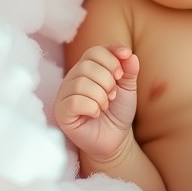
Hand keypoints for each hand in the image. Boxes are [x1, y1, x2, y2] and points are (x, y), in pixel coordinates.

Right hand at [53, 44, 138, 161]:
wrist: (115, 139)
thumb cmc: (117, 111)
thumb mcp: (128, 88)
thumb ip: (129, 70)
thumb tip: (129, 54)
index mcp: (87, 68)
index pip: (95, 51)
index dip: (112, 59)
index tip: (122, 74)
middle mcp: (73, 78)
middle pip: (88, 65)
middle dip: (108, 81)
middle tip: (113, 95)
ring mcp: (65, 94)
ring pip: (81, 83)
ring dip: (101, 96)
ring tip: (105, 106)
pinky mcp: (61, 112)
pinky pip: (75, 101)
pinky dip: (91, 107)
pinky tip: (95, 114)